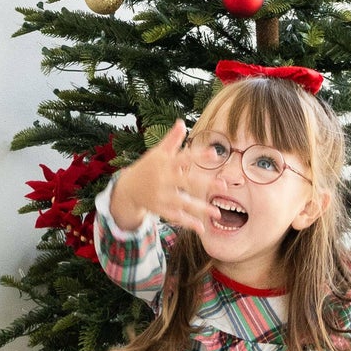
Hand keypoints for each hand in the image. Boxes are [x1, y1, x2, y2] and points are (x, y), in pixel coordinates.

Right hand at [109, 118, 206, 234]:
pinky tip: (201, 228)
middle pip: (186, 181)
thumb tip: (181, 122)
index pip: (184, 157)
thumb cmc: (147, 167)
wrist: (127, 188)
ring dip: (200, 208)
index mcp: (165, 163)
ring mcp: (161, 196)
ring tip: (216, 213)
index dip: (198, 155)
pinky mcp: (160, 209)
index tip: (214, 152)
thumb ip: (172, 139)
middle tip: (223, 186)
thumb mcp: (157, 152)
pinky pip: (175, 216)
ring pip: (182, 202)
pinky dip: (188, 223)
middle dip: (205, 184)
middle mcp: (163, 179)